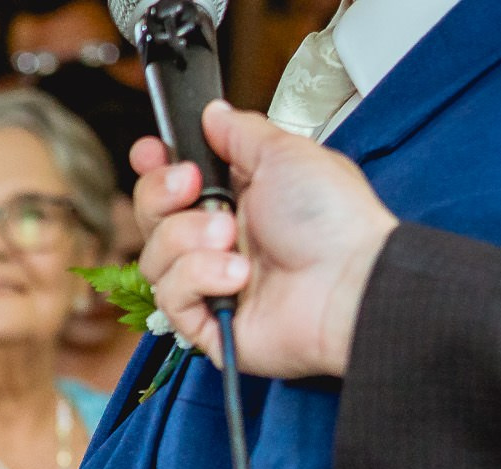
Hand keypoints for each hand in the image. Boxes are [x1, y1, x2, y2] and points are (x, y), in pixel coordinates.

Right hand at [132, 102, 397, 377]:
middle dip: (161, 195)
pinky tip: (238, 277)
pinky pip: (170, 298)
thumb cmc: (333, 221)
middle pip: (151, 218)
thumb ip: (242, 132)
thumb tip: (213, 112)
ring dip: (188, 240)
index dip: (154, 168)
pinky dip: (200, 279)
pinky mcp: (207, 324)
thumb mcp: (287, 154)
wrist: (351, 282)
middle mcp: (218, 242)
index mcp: (236, 201)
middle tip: (192, 187)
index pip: (172, 185)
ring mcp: (210, 284)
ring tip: (232, 241)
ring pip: (154, 257)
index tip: (149, 151)